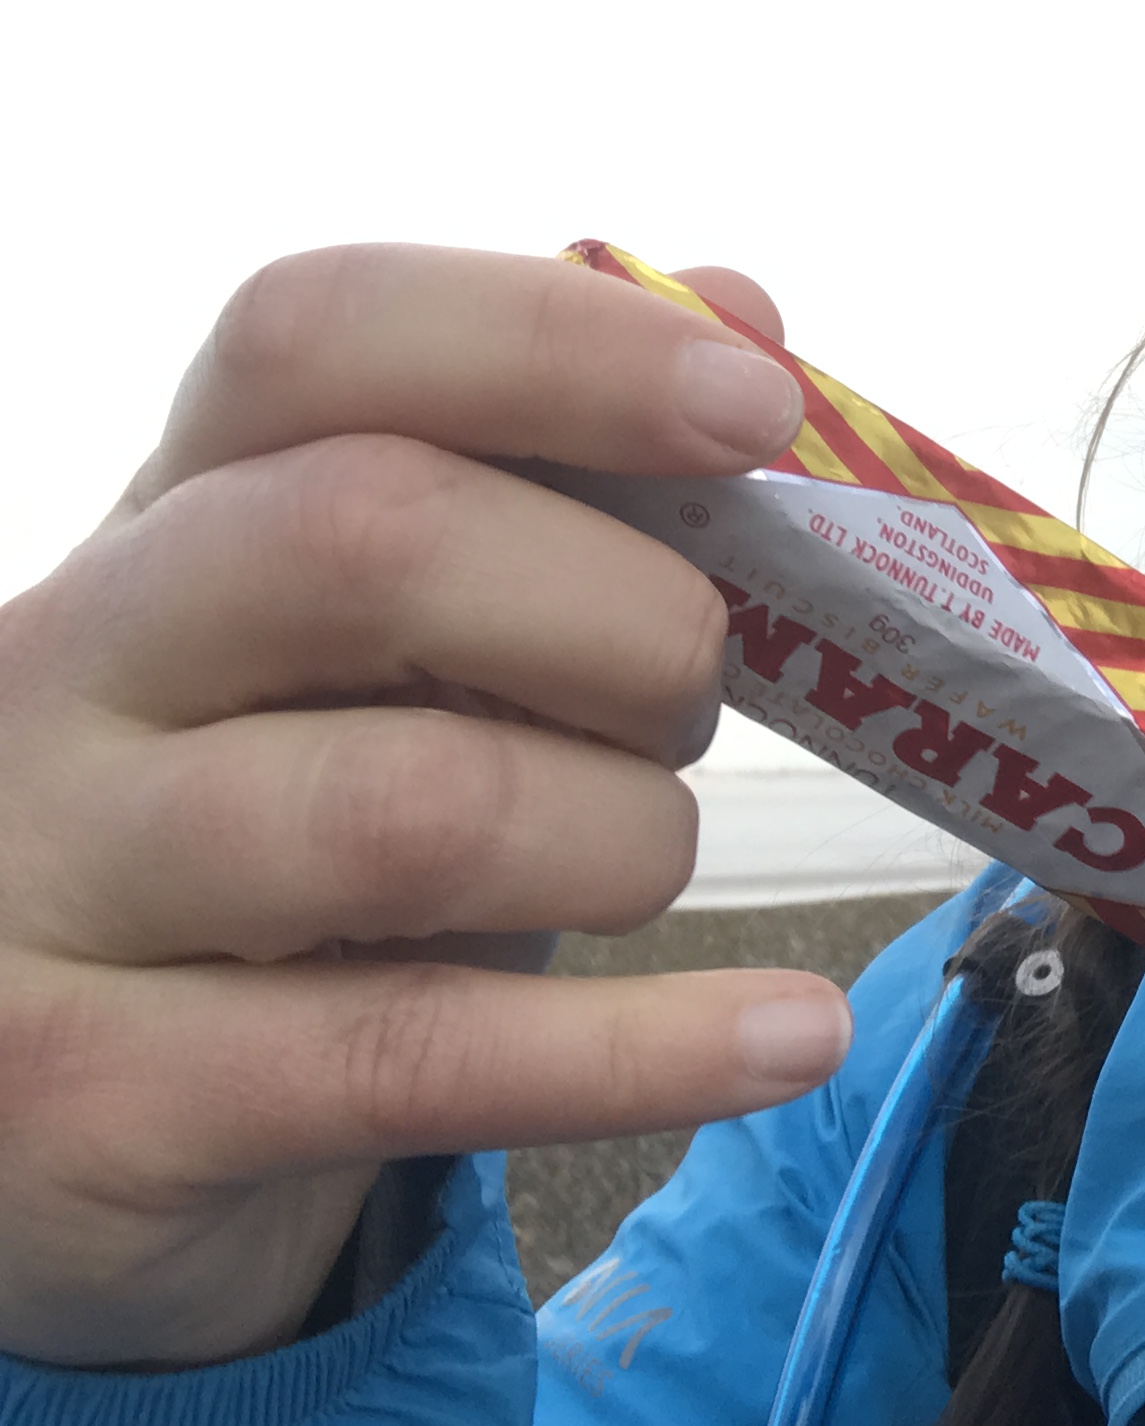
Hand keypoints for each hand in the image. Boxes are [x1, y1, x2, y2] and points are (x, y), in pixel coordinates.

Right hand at [0, 245, 855, 1368]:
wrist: (79, 1122)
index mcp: (169, 509)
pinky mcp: (94, 1100)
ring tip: (651, 858)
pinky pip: (416, 1057)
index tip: (760, 410)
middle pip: (370, 539)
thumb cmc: (301, 821)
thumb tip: (735, 303)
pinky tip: (790, 1037)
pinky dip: (649, 1049)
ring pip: (412, 808)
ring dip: (627, 834)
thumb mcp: (404, 644)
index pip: (315, 337)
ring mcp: (53, 882)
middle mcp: (70, 660)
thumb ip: (557, 474)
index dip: (558, 344)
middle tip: (696, 694)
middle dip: (627, 613)